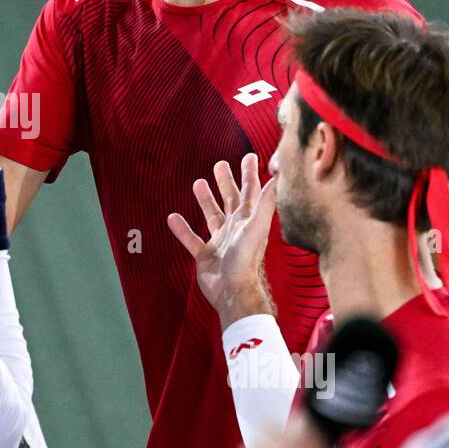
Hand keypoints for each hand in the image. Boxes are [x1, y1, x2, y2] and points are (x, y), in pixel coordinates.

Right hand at [167, 153, 275, 329]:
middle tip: (219, 164)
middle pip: (230, 200)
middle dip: (226, 182)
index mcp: (248, 220)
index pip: (249, 191)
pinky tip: (172, 218)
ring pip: (212, 216)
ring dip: (206, 200)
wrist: (232, 291)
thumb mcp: (255, 228)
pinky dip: (182, 229)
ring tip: (198, 184)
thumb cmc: (246, 261)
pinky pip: (191, 239)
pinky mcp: (205, 255)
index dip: (249, 174)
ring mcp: (220, 241)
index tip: (249, 156)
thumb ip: (264, 204)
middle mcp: (235, 228)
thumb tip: (276, 180)